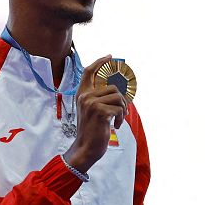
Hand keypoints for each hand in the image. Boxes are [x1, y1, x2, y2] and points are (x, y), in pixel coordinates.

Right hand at [63, 55, 128, 173]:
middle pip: (113, 87)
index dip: (100, 62)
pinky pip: (119, 108)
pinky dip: (121, 118)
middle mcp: (85, 96)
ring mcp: (91, 103)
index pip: (89, 71)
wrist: (86, 147)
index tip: (110, 57)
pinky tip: (115, 125)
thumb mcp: (91, 111)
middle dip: (122, 100)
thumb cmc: (91, 130)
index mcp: (82, 94)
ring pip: (118, 97)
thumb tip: (117, 90)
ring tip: (117, 119)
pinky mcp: (99, 111)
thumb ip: (98, 98)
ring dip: (122, 110)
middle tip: (121, 111)